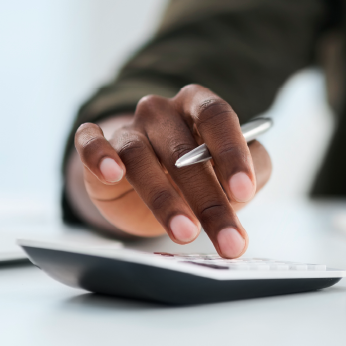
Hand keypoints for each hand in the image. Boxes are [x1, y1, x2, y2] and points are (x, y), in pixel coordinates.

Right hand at [72, 85, 271, 257]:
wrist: (150, 193)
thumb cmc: (201, 176)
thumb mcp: (234, 174)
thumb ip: (254, 170)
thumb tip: (251, 180)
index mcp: (199, 106)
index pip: (217, 117)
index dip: (231, 153)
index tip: (243, 191)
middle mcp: (162, 111)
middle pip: (184, 149)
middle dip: (208, 199)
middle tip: (226, 239)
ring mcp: (128, 128)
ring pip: (140, 156)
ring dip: (163, 198)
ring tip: (185, 233)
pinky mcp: (97, 147)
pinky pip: (91, 142)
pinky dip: (98, 155)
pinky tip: (113, 173)